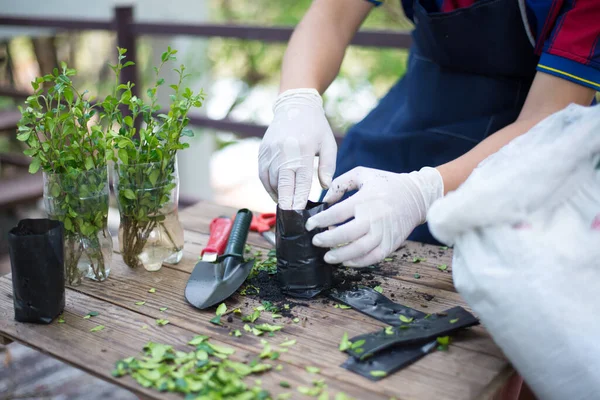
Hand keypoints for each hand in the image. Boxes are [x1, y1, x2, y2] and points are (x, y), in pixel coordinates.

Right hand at [258, 88, 336, 209]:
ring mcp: (270, 152)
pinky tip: (277, 193)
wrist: (294, 105)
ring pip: (270, 181)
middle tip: (290, 219)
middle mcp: (284, 152)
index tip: (299, 214)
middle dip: (286, 203)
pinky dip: (268, 186)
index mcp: (303, 151)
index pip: (301, 182)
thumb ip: (328, 167)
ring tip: (286, 206)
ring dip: (277, 196)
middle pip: (283, 185)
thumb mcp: (328, 144)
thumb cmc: (316, 127)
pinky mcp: (262, 151)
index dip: (299, 200)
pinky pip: (262, 174)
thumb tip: (326, 187)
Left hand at [306, 166, 443, 266]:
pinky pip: (373, 257)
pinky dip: (358, 262)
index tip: (309, 225)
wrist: (417, 196)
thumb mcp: (362, 174)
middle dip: (326, 240)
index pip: (336, 214)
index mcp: (364, 199)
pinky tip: (346, 261)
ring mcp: (383, 232)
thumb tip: (325, 199)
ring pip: (359, 249)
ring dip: (340, 255)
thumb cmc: (386, 183)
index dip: (319, 221)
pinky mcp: (391, 243)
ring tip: (327, 257)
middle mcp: (374, 217)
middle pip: (345, 234)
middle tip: (315, 241)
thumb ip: (341, 183)